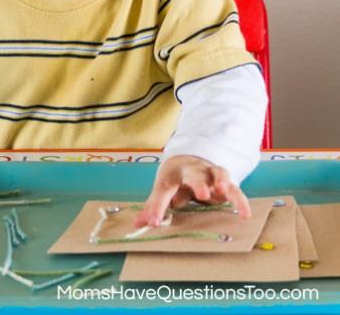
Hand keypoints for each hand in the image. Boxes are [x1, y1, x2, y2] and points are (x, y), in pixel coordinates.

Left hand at [134, 154, 250, 227]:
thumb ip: (153, 206)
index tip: (152, 223)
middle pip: (194, 174)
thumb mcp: (163, 189)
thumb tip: (138, 223)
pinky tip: (244, 213)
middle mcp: (192, 170)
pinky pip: (234, 188)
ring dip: (221, 181)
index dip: (157, 206)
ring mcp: (210, 174)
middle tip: (202, 193)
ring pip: (217, 173)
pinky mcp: (224, 182)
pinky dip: (240, 199)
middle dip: (198, 183)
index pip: (163, 189)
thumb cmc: (176, 180)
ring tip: (224, 189)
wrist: (191, 159)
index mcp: (172, 174)